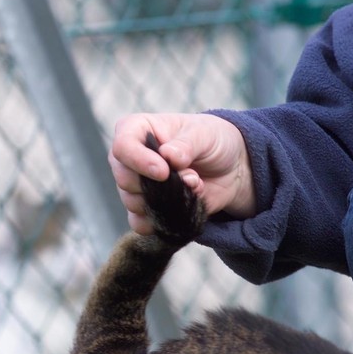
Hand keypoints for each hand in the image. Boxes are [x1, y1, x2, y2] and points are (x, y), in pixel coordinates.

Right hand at [110, 113, 253, 234]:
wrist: (230, 169)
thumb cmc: (212, 141)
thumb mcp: (205, 134)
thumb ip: (186, 144)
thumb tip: (168, 156)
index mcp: (138, 130)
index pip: (122, 146)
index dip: (139, 160)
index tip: (164, 171)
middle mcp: (131, 158)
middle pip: (124, 178)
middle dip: (157, 184)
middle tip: (190, 177)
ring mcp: (136, 185)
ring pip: (132, 203)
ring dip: (167, 201)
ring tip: (194, 186)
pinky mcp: (147, 209)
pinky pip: (140, 224)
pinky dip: (162, 220)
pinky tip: (182, 207)